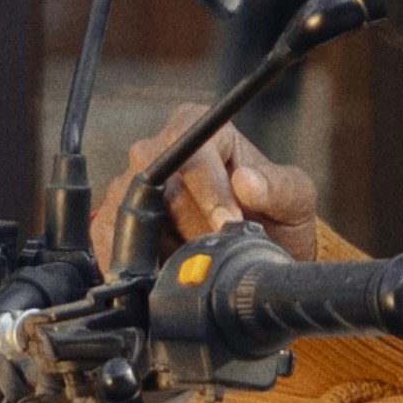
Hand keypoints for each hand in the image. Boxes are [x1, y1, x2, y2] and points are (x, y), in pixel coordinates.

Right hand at [90, 118, 321, 263]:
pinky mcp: (108, 218)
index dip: (210, 193)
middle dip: (193, 229)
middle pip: (161, 188)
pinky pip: (108, 240)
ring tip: (197, 267)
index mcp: (197, 126)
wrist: (251, 252)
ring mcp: (126, 183)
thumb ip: (278, 187)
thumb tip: (247, 182)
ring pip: (134, 218)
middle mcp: (154, 148)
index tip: (230, 224)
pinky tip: (164, 276)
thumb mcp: (294, 200)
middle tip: (221, 255)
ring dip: (166, 251)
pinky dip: (137, 264)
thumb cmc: (273, 217)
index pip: (193, 154)